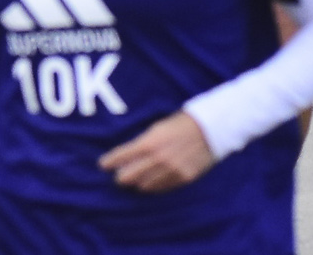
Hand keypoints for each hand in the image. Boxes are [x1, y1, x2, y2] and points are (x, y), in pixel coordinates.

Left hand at [99, 111, 214, 191]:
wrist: (210, 129)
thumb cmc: (180, 124)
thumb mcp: (157, 128)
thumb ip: (142, 142)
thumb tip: (128, 154)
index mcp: (149, 142)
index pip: (122, 156)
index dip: (109, 162)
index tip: (102, 165)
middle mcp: (158, 159)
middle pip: (129, 176)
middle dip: (120, 177)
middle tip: (117, 177)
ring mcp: (171, 171)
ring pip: (144, 185)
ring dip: (136, 183)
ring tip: (132, 182)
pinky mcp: (183, 178)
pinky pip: (162, 188)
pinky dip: (153, 187)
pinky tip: (149, 184)